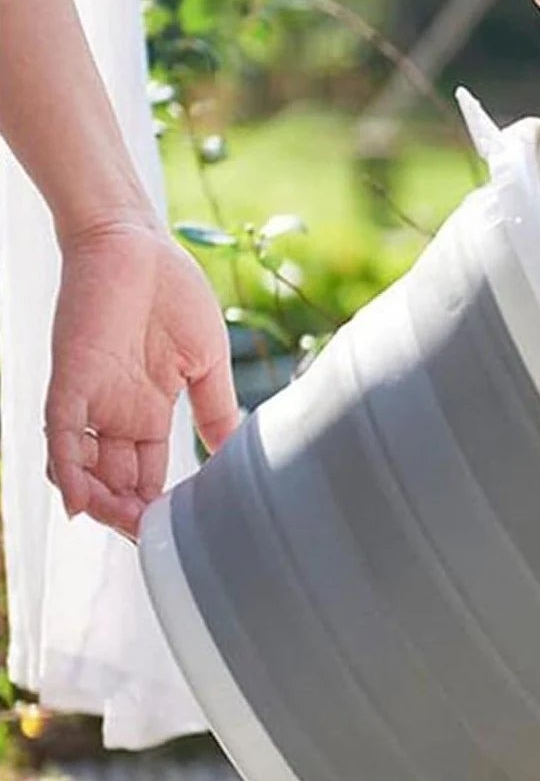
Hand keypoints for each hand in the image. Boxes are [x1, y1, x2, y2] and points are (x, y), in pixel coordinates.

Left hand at [46, 216, 238, 539]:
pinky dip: (68, 472)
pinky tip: (82, 504)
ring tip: (128, 527)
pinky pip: (60, 437)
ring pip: (84, 470)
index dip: (158, 508)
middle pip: (116, 482)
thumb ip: (217, 410)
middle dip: (131, 516)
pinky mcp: (70, 379)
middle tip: (153, 540)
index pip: (148, 475)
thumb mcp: (207, 363)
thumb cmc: (172, 292)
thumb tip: (236, 455)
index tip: (182, 534)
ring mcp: (91, 398)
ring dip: (102, 505)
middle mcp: (116, 413)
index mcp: (150, 411)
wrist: (134, 240)